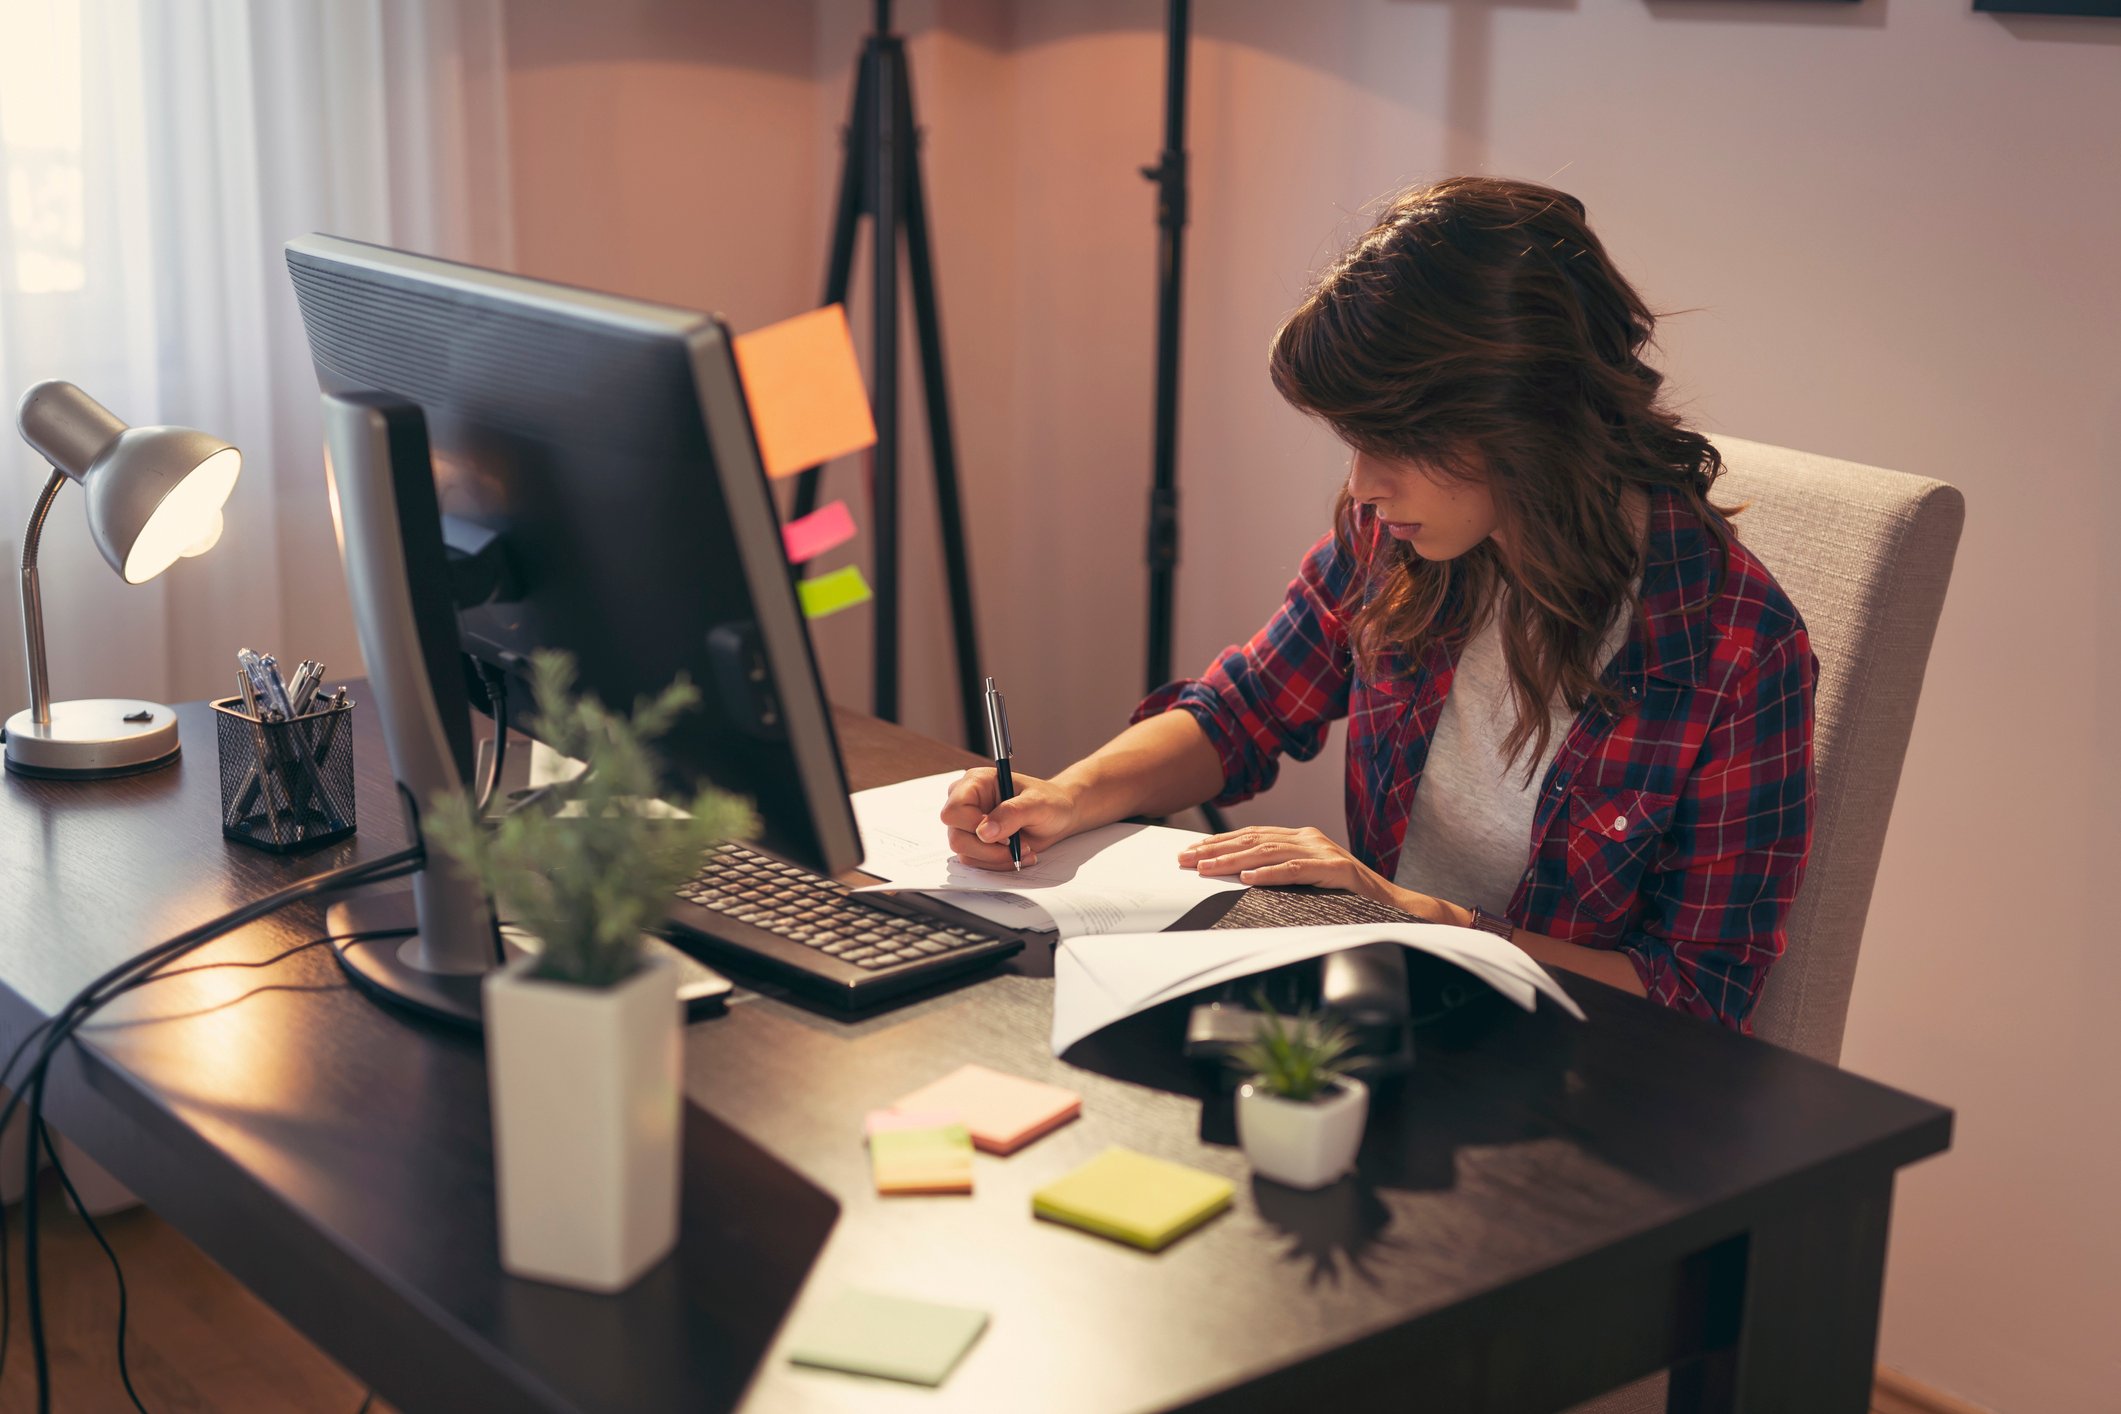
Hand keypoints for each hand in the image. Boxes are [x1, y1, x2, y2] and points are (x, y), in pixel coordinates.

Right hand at [939, 768, 1081, 870]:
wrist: (1059, 815)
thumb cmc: (1049, 801)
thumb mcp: (1036, 803)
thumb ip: (1011, 814)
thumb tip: (985, 832)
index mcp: (975, 783)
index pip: (953, 810)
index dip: (973, 826)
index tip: (1002, 834)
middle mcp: (967, 803)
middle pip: (956, 837)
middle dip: (989, 849)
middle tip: (1016, 845)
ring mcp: (969, 825)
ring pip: (965, 853)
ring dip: (997, 858)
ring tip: (1023, 850)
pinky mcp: (976, 842)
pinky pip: (976, 862)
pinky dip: (999, 863)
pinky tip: (1019, 854)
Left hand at [1179, 824, 1461, 922]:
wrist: (1394, 905)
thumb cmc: (1348, 897)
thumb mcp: (1308, 880)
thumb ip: (1280, 872)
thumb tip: (1237, 877)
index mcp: (1301, 838)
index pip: (1251, 835)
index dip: (1219, 843)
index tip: (1189, 851)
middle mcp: (1310, 838)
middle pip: (1253, 840)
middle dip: (1215, 850)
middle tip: (1184, 859)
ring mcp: (1324, 852)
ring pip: (1269, 852)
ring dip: (1233, 861)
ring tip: (1206, 868)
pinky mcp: (1338, 870)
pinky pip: (1299, 870)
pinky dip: (1272, 873)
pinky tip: (1249, 878)